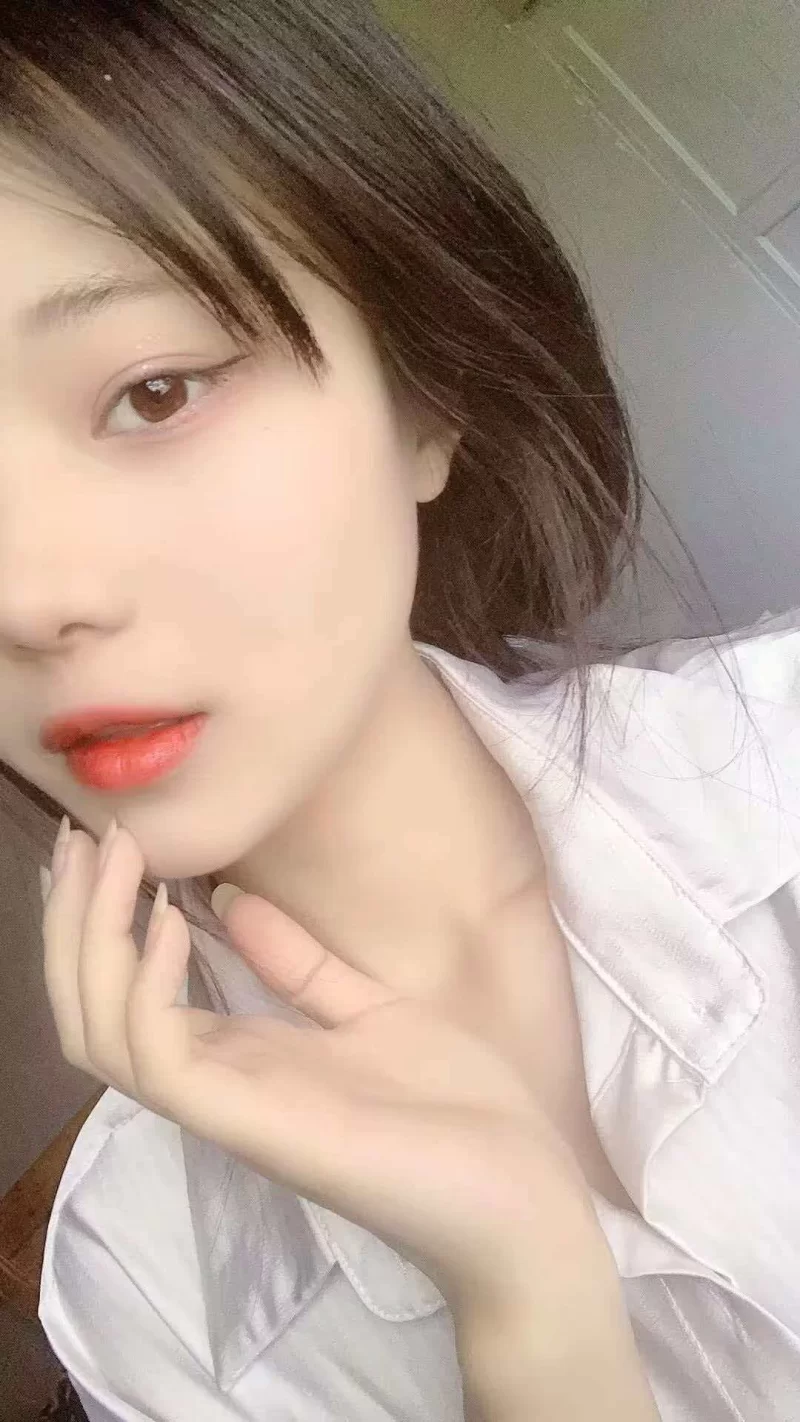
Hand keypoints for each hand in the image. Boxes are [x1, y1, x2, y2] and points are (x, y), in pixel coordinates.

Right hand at [42, 821, 612, 1308]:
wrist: (527, 1195)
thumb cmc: (458, 1111)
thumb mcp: (372, 1009)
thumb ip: (299, 965)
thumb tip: (231, 900)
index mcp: (240, 1060)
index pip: (128, 997)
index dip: (100, 922)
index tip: (103, 840)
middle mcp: (219, 1083)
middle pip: (95, 1010)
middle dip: (76, 919)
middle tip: (80, 835)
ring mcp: (232, 1107)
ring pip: (105, 1033)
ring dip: (94, 939)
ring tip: (113, 857)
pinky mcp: (255, 1124)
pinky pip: (166, 1058)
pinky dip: (149, 987)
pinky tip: (172, 921)